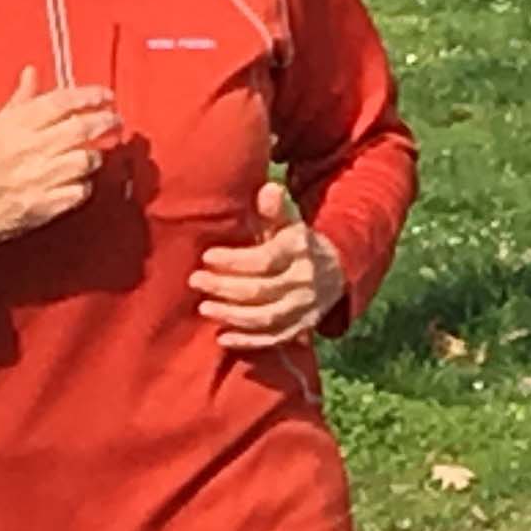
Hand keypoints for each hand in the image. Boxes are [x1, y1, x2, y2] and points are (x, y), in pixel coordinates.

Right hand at [0, 67, 118, 262]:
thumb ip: (18, 102)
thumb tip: (32, 73)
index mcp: (15, 126)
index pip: (62, 102)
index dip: (90, 95)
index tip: (106, 95)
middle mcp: (29, 150)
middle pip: (81, 128)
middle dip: (105, 121)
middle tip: (114, 120)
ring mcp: (38, 179)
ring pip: (86, 160)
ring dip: (96, 154)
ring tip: (95, 151)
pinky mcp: (44, 206)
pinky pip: (80, 191)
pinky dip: (84, 184)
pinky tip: (79, 179)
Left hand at [190, 182, 345, 349]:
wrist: (335, 270)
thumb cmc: (296, 243)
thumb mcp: (289, 222)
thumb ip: (276, 209)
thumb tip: (269, 188)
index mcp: (299, 250)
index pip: (264, 259)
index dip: (234, 260)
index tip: (206, 257)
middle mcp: (305, 281)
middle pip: (261, 290)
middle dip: (225, 287)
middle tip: (195, 280)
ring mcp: (305, 308)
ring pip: (266, 318)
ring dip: (232, 316)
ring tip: (205, 308)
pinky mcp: (301, 328)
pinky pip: (273, 339)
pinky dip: (248, 341)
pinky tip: (222, 338)